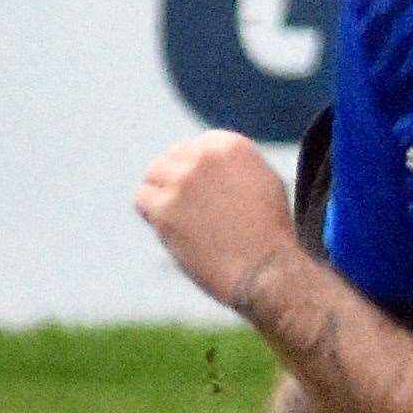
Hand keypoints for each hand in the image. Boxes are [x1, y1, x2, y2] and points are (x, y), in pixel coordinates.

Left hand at [136, 131, 296, 307]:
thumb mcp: (263, 181)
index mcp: (230, 145)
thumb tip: (210, 165)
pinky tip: (167, 227)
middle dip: (177, 178)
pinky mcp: (165, 209)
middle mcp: (204, 157)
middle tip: (186, 205)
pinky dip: (151, 212)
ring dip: (161, 192)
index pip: (195, 145)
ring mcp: (183, 182)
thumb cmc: (270, 232)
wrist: (265, 267)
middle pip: (172, 157)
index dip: (193, 168)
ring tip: (176, 216)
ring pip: (154, 175)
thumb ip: (234, 166)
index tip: (198, 187)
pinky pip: (143, 199)